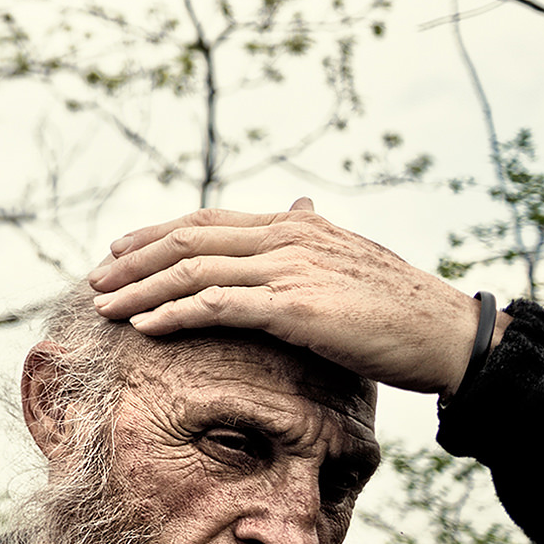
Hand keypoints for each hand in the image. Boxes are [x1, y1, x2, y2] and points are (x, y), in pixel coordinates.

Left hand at [87, 197, 498, 395]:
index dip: (156, 235)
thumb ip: (310, 240)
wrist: (448, 335)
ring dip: (140, 290)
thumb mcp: (348, 261)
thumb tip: (297, 208)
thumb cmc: (399, 308)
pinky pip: (217, 306)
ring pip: (193, 271)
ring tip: (103, 307)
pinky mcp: (295, 307)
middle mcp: (285, 236)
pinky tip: (144, 327)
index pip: (207, 221)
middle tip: (95, 280)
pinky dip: (174, 314)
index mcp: (294, 225)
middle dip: (134, 261)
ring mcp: (289, 269)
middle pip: (188, 240)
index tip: (118, 252)